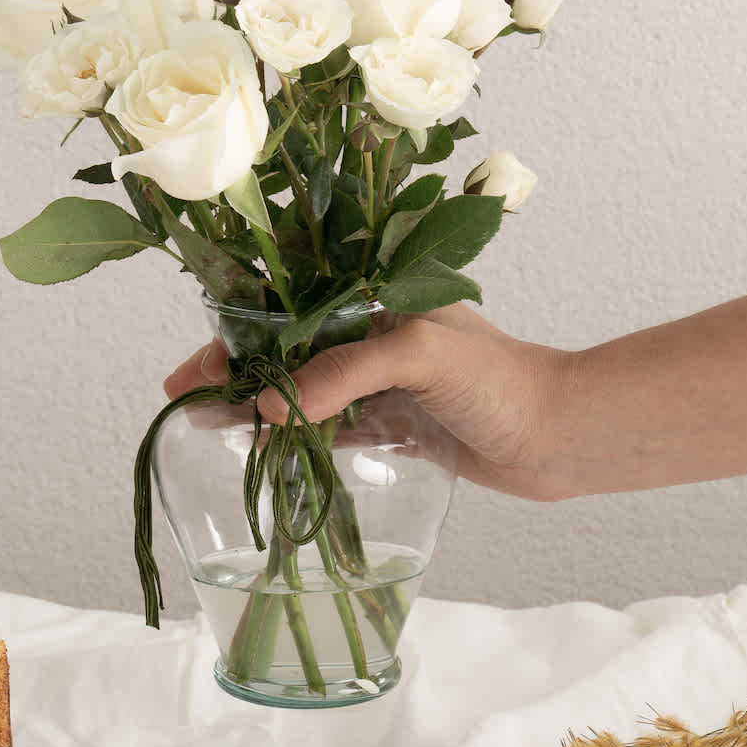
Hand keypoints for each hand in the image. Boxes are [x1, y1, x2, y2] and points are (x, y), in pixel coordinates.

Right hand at [163, 303, 577, 498]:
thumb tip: (270, 410)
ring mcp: (383, 379)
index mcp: (375, 297)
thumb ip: (344, 374)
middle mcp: (373, 333)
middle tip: (185, 400)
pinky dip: (292, 436)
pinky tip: (260, 449)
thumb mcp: (418, 355)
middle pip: (285, 347)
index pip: (287, 306)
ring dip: (256, 405)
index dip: (236, 332)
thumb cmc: (502, 380)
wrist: (561, 434)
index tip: (197, 368)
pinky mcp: (397, 421)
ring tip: (208, 426)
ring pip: (302, 388)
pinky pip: (330, 425)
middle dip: (233, 369)